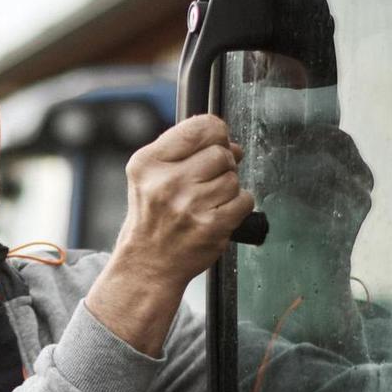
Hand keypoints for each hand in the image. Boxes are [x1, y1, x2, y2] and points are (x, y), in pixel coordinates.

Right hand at [112, 115, 253, 287]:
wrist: (147, 264)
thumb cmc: (153, 218)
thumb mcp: (149, 175)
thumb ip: (184, 151)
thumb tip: (233, 145)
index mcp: (148, 163)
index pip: (201, 127)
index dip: (216, 134)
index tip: (214, 145)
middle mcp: (167, 182)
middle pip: (221, 153)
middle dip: (221, 166)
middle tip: (205, 184)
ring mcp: (190, 205)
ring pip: (233, 178)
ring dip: (227, 189)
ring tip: (206, 203)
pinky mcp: (211, 226)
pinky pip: (244, 200)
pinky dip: (237, 207)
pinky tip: (217, 214)